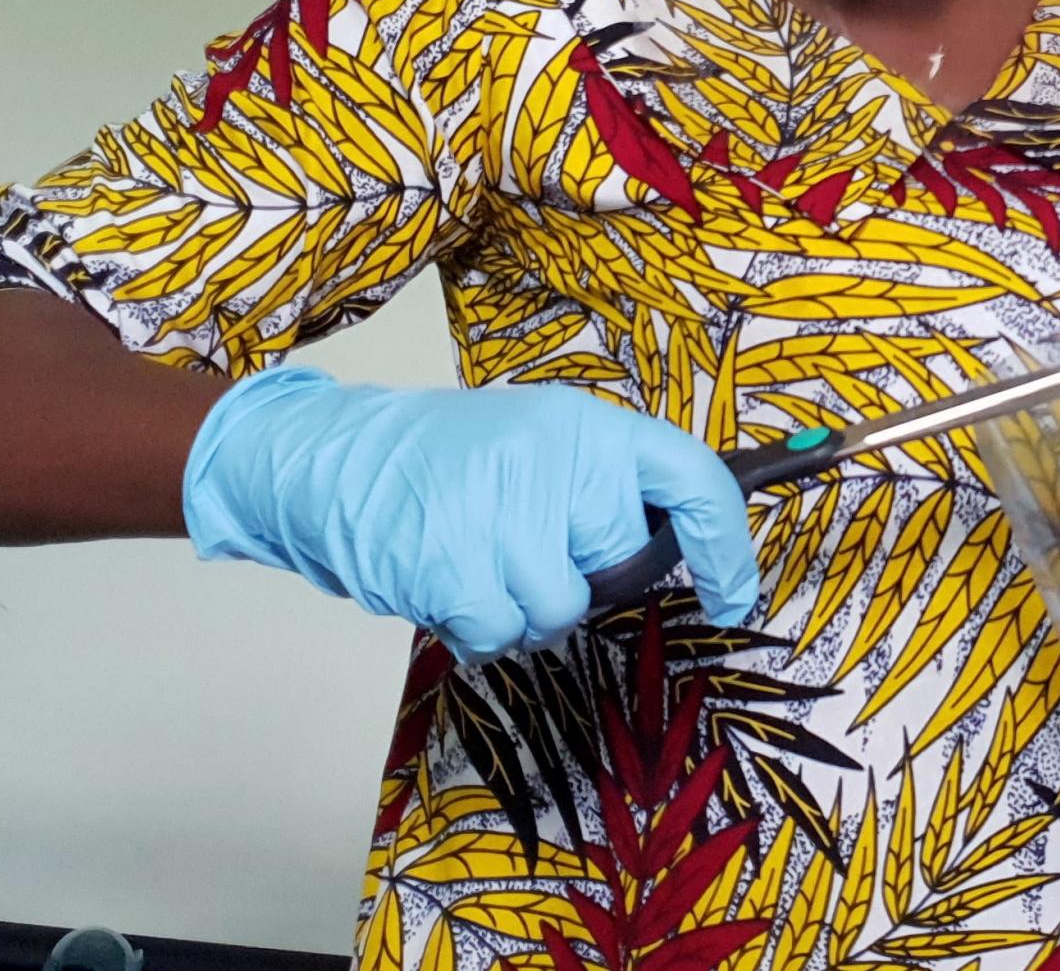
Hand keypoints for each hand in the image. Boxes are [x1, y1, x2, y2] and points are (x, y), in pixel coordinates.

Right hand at [182, 365, 758, 661]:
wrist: (327, 457)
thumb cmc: (447, 461)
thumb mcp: (537, 444)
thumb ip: (603, 486)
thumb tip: (681, 551)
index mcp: (585, 425)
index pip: (691, 479)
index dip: (727, 545)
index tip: (733, 596)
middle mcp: (552, 460)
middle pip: (617, 565)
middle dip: (578, 573)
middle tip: (520, 538)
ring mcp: (500, 511)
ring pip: (560, 612)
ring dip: (521, 606)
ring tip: (476, 556)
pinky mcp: (452, 564)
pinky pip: (501, 633)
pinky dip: (477, 627)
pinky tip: (447, 580)